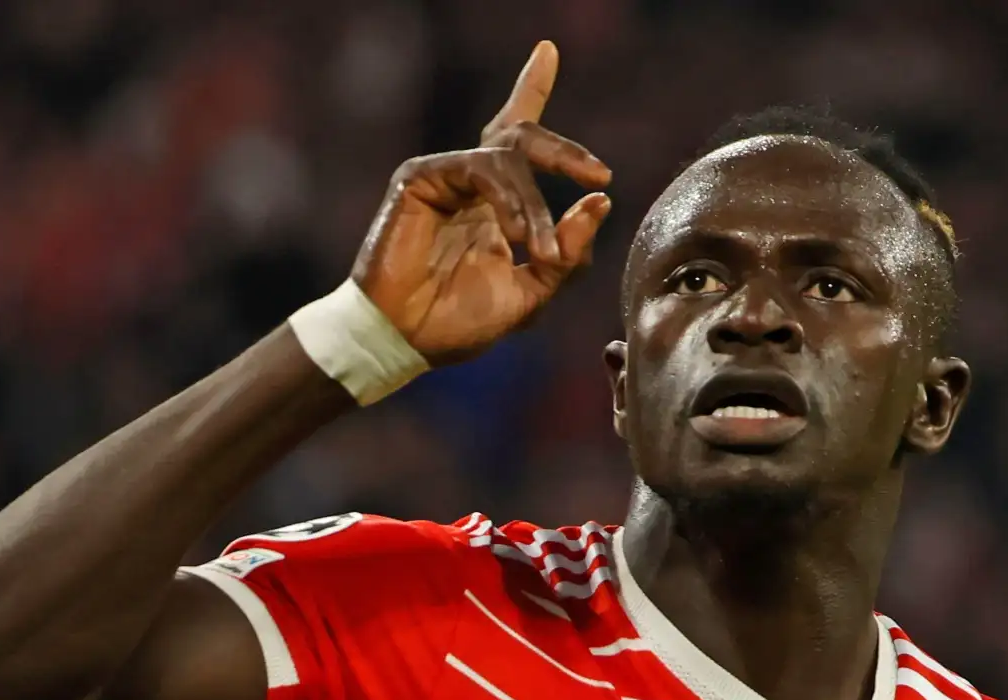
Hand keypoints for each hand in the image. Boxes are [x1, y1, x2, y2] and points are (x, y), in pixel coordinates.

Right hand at [350, 41, 612, 364]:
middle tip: (598, 175)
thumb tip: (601, 202)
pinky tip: (515, 236)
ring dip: (536, 206)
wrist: (407, 340)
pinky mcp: (420, 176)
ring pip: (509, 159)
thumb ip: (568, 252)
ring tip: (540, 248)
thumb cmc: (459, 321)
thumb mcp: (532, 291)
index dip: (531, 88)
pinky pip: (481, 170)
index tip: (548, 50)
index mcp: (494, 204)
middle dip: (566, 151)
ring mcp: (444, 176)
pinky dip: (508, 202)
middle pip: (522, 135)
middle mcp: (471, 183)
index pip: (519, 140)